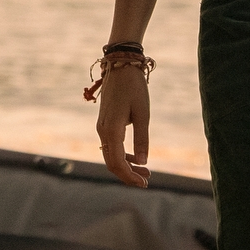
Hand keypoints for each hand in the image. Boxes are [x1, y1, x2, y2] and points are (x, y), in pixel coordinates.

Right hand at [90, 57, 151, 188]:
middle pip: (112, 163)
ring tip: (145, 171)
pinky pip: (111, 146)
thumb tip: (144, 162)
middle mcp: (103, 131)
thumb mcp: (143, 114)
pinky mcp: (105, 123)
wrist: (121, 66)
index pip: (118, 163)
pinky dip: (123, 155)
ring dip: (127, 166)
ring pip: (111, 156)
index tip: (144, 183)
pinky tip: (137, 158)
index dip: (130, 176)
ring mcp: (102, 127)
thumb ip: (142, 139)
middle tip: (147, 180)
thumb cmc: (134, 88)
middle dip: (128, 175)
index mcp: (112, 130)